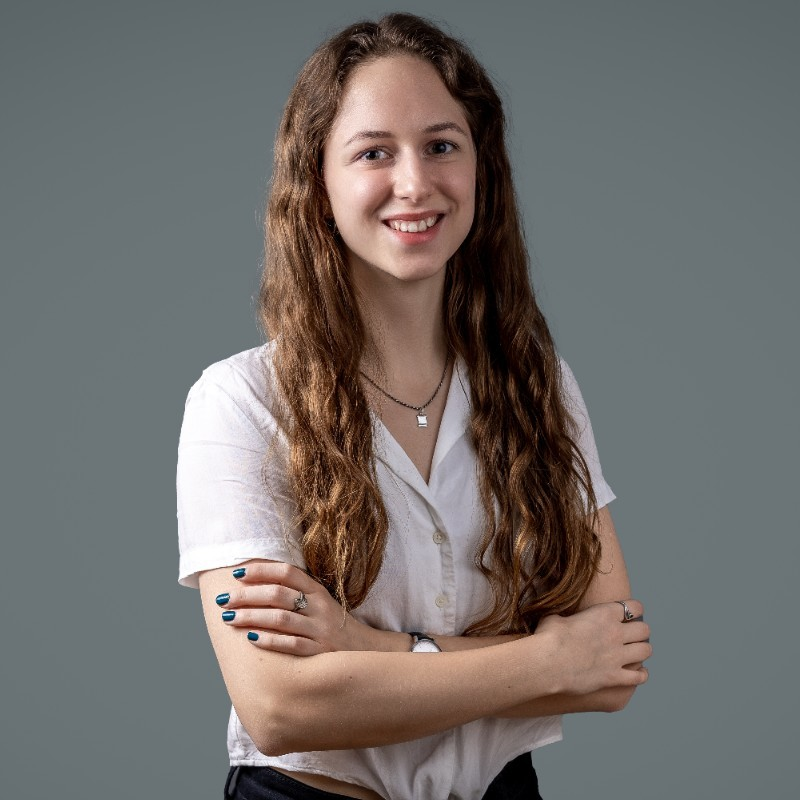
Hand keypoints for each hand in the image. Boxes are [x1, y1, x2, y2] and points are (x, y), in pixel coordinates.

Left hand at [216, 561, 379, 654]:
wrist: (364, 651)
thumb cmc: (331, 624)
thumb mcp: (319, 601)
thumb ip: (296, 590)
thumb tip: (256, 580)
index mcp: (318, 590)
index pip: (287, 573)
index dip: (261, 570)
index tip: (237, 573)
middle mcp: (319, 607)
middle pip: (279, 595)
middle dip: (247, 596)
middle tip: (224, 599)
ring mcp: (320, 630)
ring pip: (281, 619)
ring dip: (251, 617)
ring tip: (228, 618)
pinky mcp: (320, 652)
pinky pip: (291, 644)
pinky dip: (269, 640)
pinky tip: (250, 638)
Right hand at [536, 599, 651, 695]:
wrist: (547, 663)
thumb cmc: (548, 637)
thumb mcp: (556, 617)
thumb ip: (566, 617)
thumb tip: (559, 620)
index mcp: (604, 614)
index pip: (634, 607)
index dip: (633, 610)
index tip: (628, 614)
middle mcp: (616, 633)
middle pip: (644, 629)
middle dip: (639, 631)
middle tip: (632, 635)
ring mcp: (617, 656)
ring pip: (646, 651)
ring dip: (642, 650)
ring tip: (635, 652)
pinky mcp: (614, 677)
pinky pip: (639, 676)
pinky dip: (641, 674)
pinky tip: (637, 673)